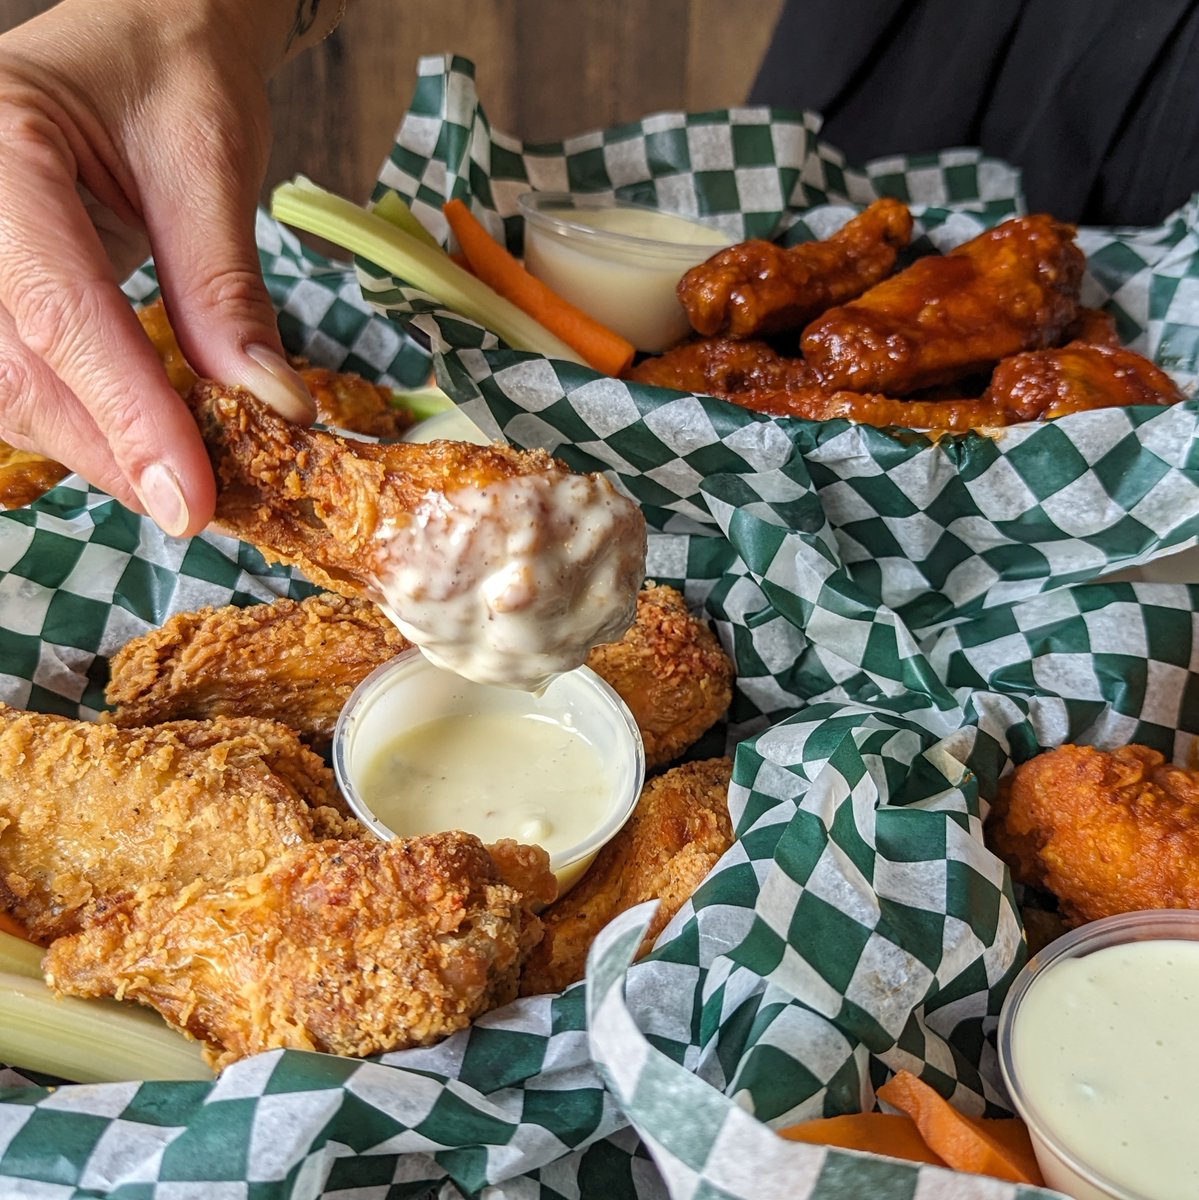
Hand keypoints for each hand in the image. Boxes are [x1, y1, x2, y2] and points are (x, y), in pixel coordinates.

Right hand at [0, 0, 340, 534]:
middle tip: (201, 508)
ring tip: (183, 482)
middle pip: (20, 368)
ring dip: (99, 451)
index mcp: (1, 146)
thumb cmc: (172, 70)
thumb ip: (225, 288)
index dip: (126, 417)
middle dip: (115, 451)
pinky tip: (142, 445)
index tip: (188, 498)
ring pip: (7, 390)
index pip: (60, 308)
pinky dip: (85, 424)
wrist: (137, 36)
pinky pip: (16, 377)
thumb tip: (273, 408)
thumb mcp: (211, 160)